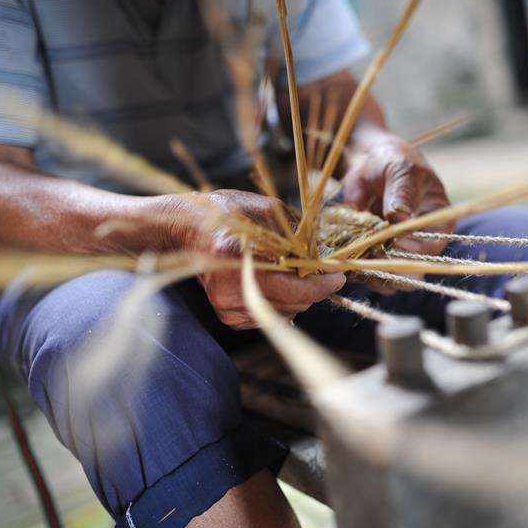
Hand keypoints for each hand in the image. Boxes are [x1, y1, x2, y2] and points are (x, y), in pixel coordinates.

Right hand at [171, 190, 345, 329]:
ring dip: (299, 294)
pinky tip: (277, 281)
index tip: (338, 276)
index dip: (320, 284)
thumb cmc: (226, 214)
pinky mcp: (229, 317)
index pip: (290, 287)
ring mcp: (227, 307)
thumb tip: (324, 252)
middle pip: (292, 302)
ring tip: (293, 271)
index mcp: (233, 258)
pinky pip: (272, 315)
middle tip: (319, 268)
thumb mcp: (264, 209)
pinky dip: (283, 300)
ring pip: (286, 312)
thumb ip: (296, 231)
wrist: (188, 231)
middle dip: (313, 287)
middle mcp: (229, 290)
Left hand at [341, 130, 454, 293]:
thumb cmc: (394, 161)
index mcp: (438, 222)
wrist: (368, 163)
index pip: (432, 247)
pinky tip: (344, 259)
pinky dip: (355, 269)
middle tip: (371, 260)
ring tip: (355, 260)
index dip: (414, 250)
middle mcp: (420, 243)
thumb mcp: (401, 170)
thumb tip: (399, 216)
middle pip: (413, 271)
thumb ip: (402, 192)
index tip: (393, 242)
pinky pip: (367, 272)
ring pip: (389, 279)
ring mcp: (396, 251)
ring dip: (371, 273)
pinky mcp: (374, 254)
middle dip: (392, 270)